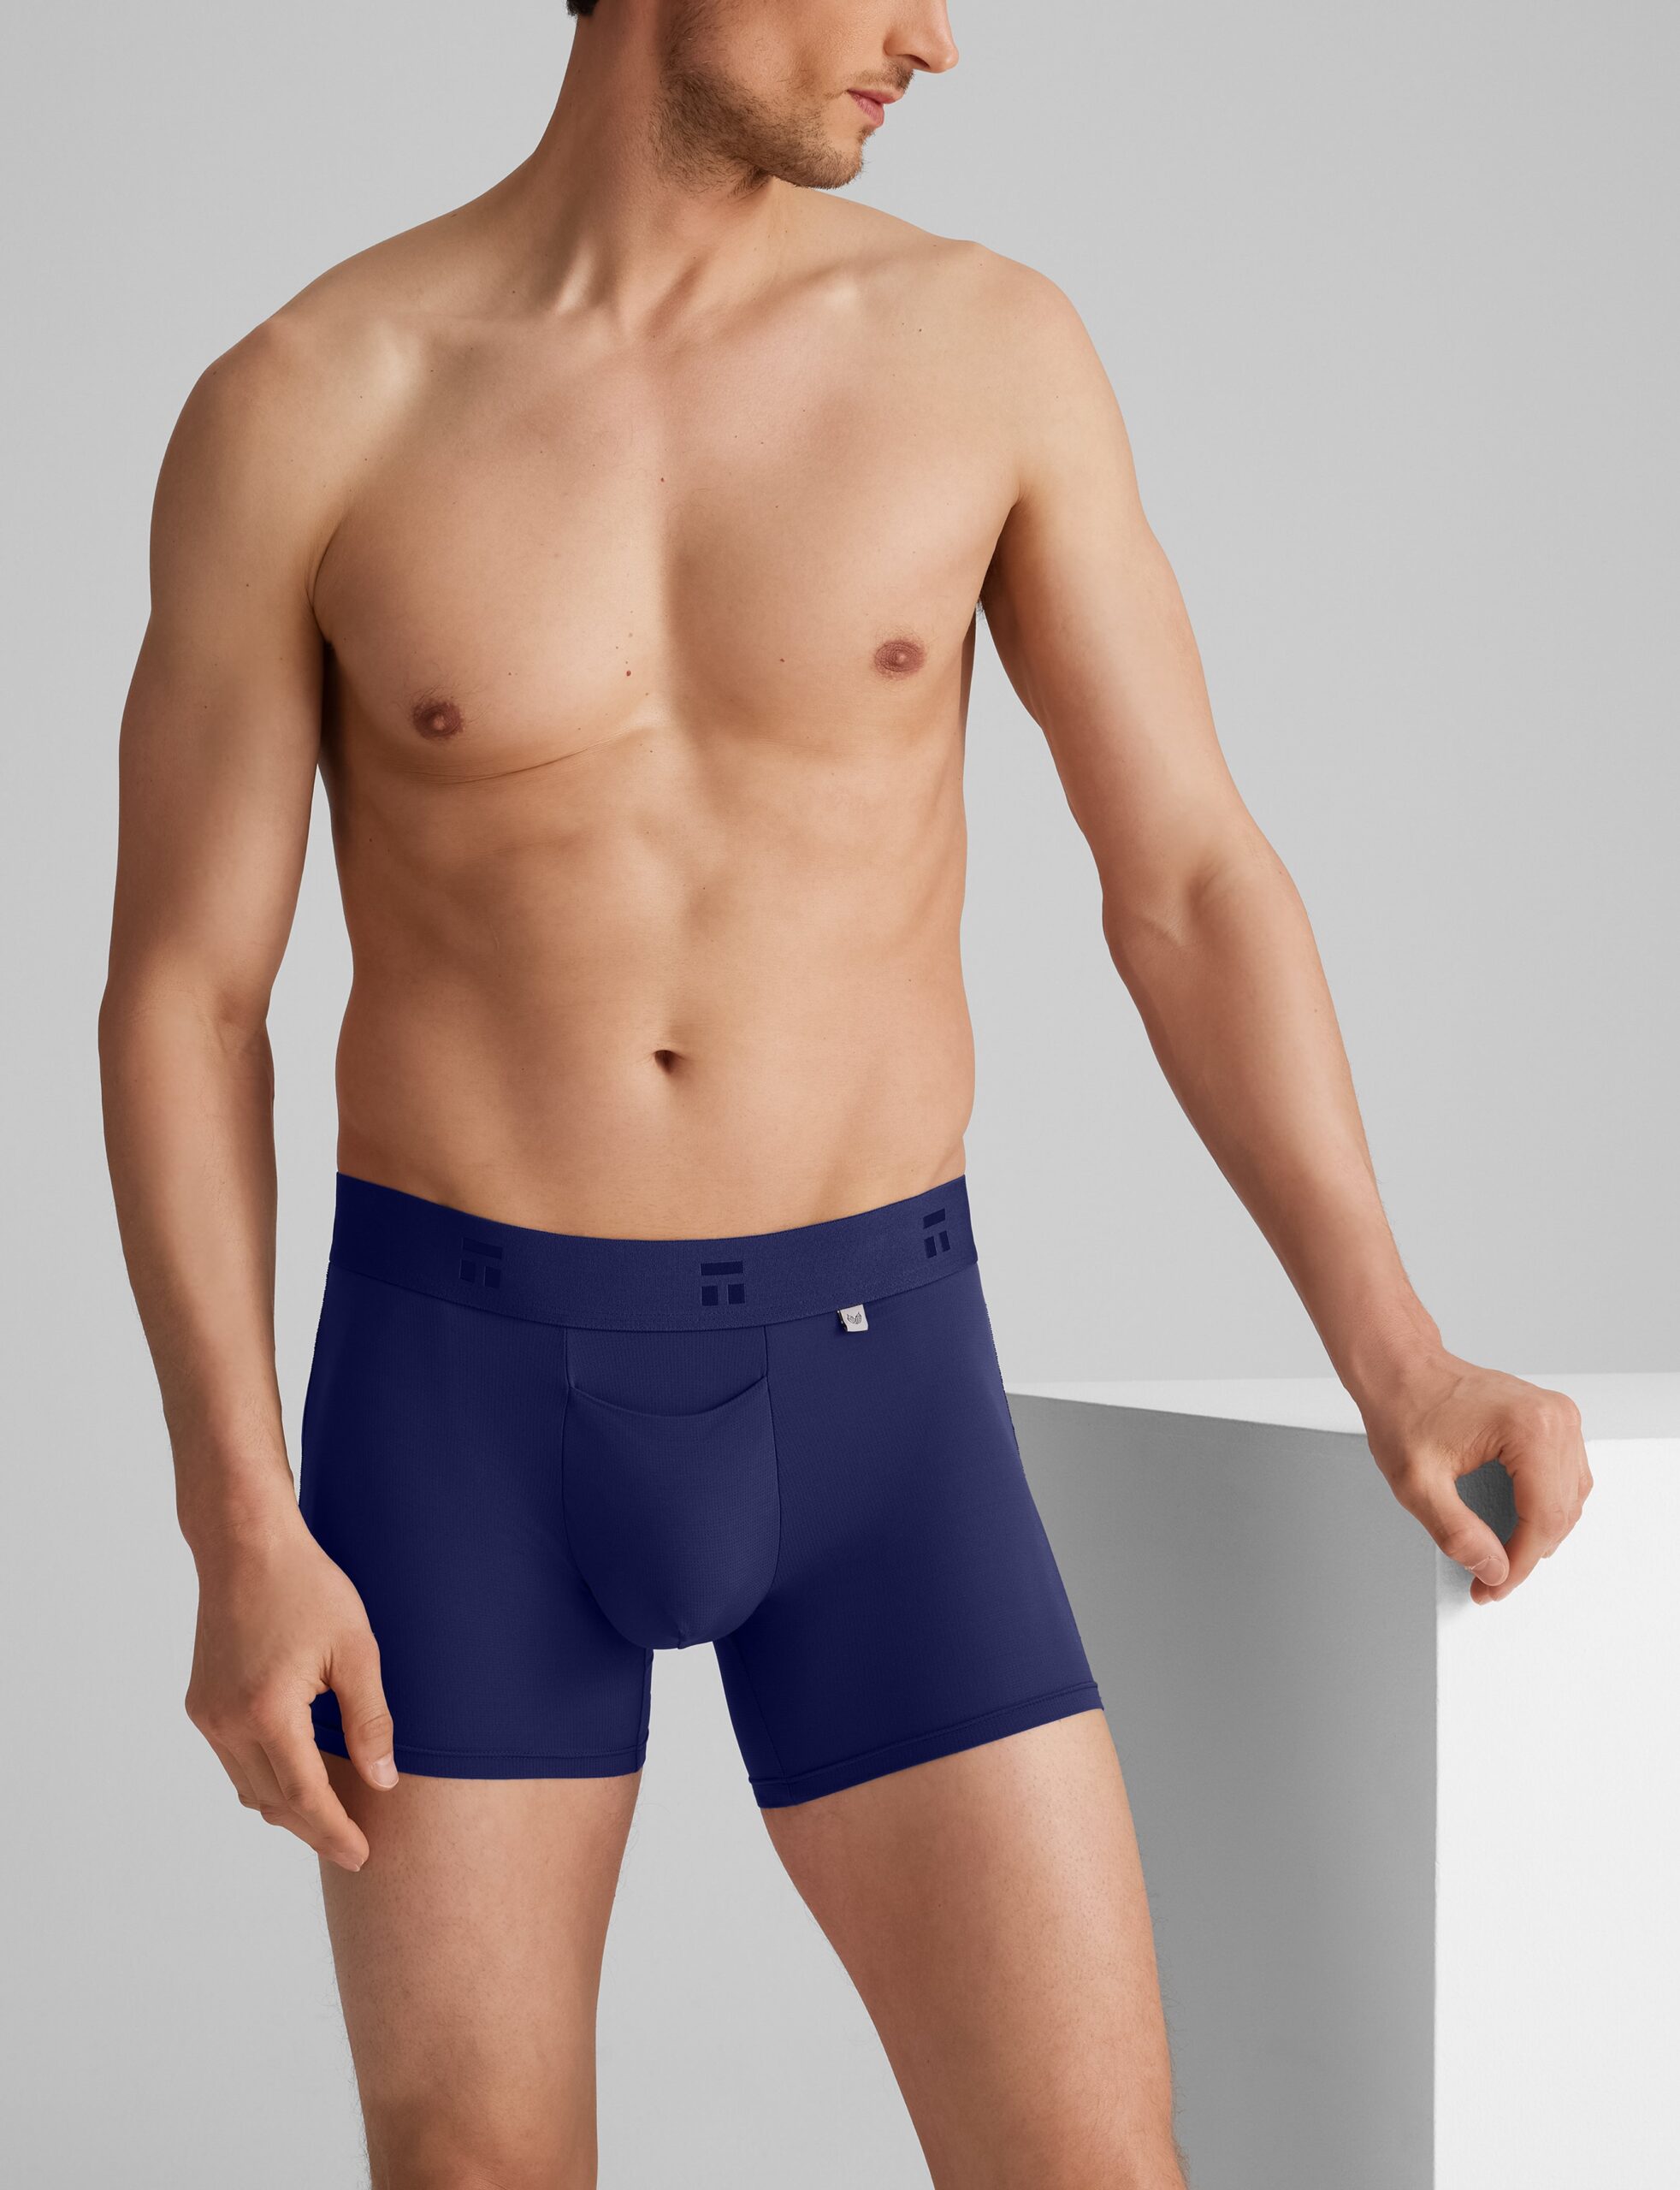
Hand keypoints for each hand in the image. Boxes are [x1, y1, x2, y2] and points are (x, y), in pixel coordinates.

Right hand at [184, 1515, 395, 1868]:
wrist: (245, 1546)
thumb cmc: (307, 1587)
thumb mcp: (356, 1649)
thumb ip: (370, 1720)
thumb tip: (383, 1780)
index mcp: (269, 1712)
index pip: (305, 1797)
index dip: (336, 1832)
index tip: (363, 1855)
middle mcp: (228, 1723)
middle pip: (273, 1802)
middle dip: (314, 1829)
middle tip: (354, 1846)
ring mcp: (208, 1716)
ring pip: (249, 1788)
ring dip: (288, 1807)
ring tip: (331, 1816)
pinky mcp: (201, 1704)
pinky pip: (234, 1762)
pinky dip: (265, 1778)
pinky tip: (296, 1774)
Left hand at [1358, 1355, 1592, 1602]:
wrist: (1400, 1368)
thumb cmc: (1404, 1409)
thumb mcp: (1416, 1482)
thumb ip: (1456, 1533)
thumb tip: (1493, 1570)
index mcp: (1530, 1428)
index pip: (1543, 1519)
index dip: (1518, 1564)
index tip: (1492, 1588)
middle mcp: (1555, 1418)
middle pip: (1561, 1512)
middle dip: (1526, 1555)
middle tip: (1491, 1582)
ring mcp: (1560, 1416)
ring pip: (1569, 1499)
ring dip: (1540, 1536)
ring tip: (1502, 1560)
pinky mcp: (1554, 1420)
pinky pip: (1565, 1480)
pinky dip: (1545, 1509)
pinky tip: (1518, 1527)